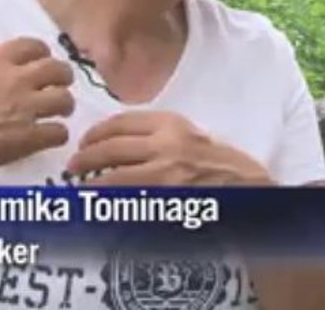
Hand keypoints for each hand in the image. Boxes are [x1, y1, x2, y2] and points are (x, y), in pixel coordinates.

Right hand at [0, 38, 74, 184]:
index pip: (33, 46)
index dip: (41, 55)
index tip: (40, 63)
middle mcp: (16, 79)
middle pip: (57, 69)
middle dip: (61, 78)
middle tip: (56, 87)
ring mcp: (26, 108)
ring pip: (65, 99)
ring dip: (63, 106)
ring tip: (58, 113)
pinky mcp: (31, 137)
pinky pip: (59, 132)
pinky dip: (57, 135)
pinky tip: (48, 138)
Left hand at [66, 111, 271, 185]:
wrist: (251, 190)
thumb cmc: (224, 165)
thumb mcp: (193, 137)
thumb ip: (162, 135)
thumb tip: (122, 143)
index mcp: (173, 124)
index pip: (122, 121)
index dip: (97, 132)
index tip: (86, 140)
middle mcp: (165, 144)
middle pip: (110, 147)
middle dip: (84, 156)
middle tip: (73, 165)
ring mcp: (164, 174)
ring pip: (111, 175)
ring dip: (89, 181)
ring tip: (80, 185)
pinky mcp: (165, 200)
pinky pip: (125, 200)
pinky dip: (107, 202)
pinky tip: (99, 204)